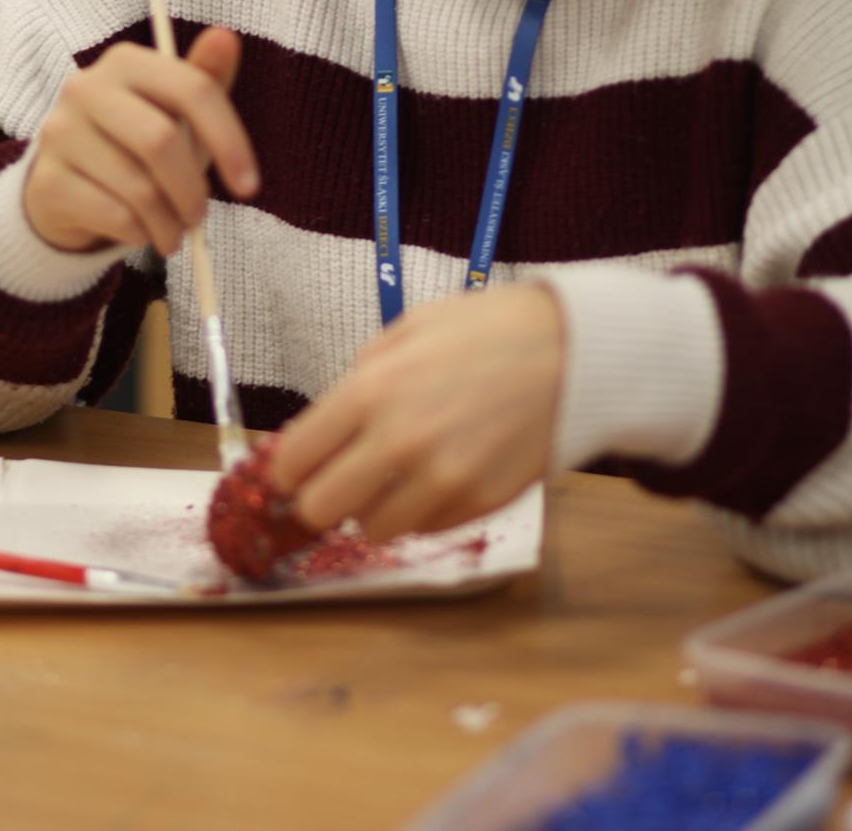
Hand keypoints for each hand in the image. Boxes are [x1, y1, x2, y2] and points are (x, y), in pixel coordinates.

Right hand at [23, 28, 257, 254]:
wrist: (66, 186)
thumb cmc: (135, 145)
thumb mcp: (176, 115)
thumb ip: (205, 80)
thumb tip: (226, 36)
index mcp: (126, 61)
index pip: (193, 90)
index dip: (229, 141)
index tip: (251, 185)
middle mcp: (86, 87)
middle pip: (160, 141)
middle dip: (192, 191)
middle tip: (200, 217)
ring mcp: (60, 132)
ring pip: (138, 187)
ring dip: (168, 222)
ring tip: (173, 231)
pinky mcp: (47, 179)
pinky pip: (113, 215)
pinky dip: (138, 233)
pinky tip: (139, 232)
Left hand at [271, 284, 565, 542]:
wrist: (571, 352)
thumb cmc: (486, 330)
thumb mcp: (409, 329)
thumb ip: (362, 375)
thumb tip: (327, 423)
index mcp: (371, 390)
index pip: (294, 459)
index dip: (287, 468)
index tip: (296, 468)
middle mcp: (398, 441)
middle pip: (320, 508)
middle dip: (322, 496)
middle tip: (339, 480)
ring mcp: (440, 480)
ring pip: (371, 530)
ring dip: (373, 509)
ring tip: (395, 478)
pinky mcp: (477, 505)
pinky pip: (423, 530)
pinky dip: (420, 513)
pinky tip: (437, 477)